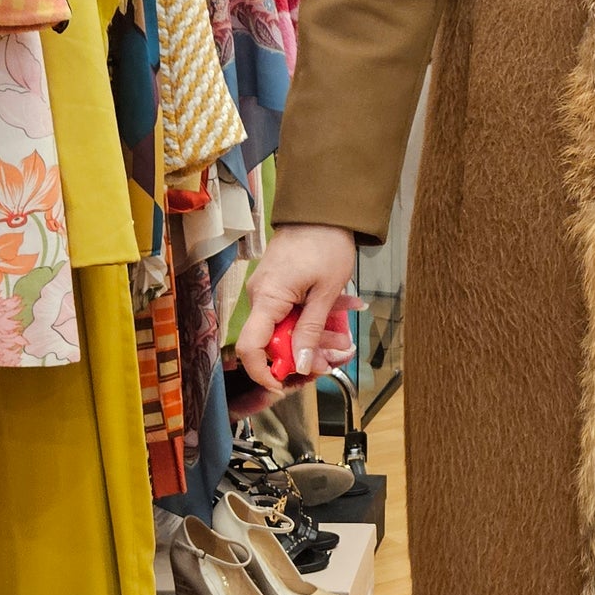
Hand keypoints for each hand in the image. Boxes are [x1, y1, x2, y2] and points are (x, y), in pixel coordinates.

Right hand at [234, 223, 361, 392]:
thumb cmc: (326, 243)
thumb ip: (311, 330)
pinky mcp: (277, 286)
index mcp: (267, 298)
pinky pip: (290, 313)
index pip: (251, 347)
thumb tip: (300, 364)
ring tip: (342, 339)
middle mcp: (260, 297)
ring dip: (314, 337)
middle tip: (334, 358)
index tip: (283, 385)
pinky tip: (337, 317)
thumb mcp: (326, 292)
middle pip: (274, 341)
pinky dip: (311, 320)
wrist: (323, 209)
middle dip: (304, 354)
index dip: (263, 372)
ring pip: (286, 329)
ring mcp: (267, 291)